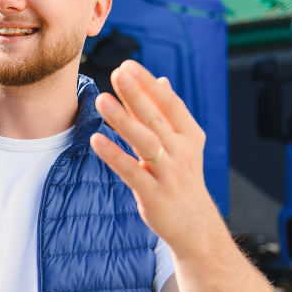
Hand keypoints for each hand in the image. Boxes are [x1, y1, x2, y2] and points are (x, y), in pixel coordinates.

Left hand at [88, 60, 223, 256]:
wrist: (196, 226)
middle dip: (136, 93)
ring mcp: (168, 173)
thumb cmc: (183, 180)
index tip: (128, 65)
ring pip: (145, 141)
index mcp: (189, 136)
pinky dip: (114, 155)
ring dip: (123, 120)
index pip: (169, 103)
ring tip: (102, 99)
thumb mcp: (185, 145)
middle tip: (117, 72)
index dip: (148, 84)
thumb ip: (171, 114)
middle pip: (156, 117)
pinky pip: (131, 171)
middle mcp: (181, 151)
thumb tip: (161, 81)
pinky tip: (96, 139)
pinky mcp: (153, 193)